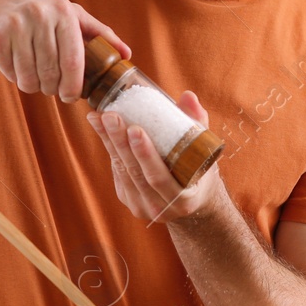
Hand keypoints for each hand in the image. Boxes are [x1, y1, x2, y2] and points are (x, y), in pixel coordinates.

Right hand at [0, 0, 127, 100]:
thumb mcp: (66, 12)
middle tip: (49, 86)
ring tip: (31, 73)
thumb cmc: (31, 9)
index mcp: (62, 11)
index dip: (74, 86)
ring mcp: (14, 27)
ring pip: (30, 79)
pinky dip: (13, 76)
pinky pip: (10, 74)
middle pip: (52, 74)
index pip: (74, 61)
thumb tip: (126, 54)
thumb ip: (98, 33)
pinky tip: (12, 62)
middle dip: (52, 88)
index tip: (70, 96)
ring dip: (32, 85)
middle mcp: (39, 16)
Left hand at [87, 91, 222, 223]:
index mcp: (183, 199)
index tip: (134, 128)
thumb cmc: (200, 171)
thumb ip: (198, 124)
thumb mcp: (205, 152)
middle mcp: (160, 209)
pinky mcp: (129, 200)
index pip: (158, 177)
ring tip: (100, 117)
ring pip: (122, 171)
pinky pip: (118, 172)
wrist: (193, 201)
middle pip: (135, 172)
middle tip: (111, 116)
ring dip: (109, 142)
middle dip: (120, 142)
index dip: (145, 154)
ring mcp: (142, 207)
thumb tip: (188, 96)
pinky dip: (110, 149)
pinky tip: (101, 129)